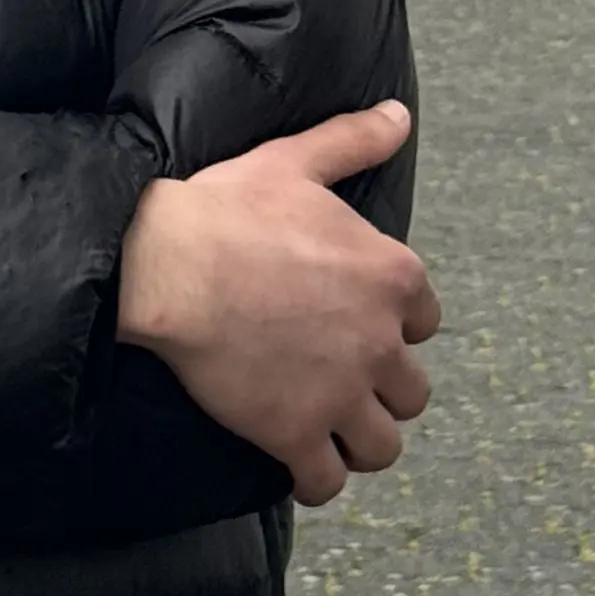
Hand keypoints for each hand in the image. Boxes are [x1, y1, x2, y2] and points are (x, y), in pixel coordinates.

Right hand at [116, 101, 437, 506]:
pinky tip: (296, 465)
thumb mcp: (295, 161)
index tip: (360, 320)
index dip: (394, 322)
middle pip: (412, 390)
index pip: (425, 318)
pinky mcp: (296, 433)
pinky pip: (328, 480)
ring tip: (329, 427)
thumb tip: (396, 115)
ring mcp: (340, 393)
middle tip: (342, 378)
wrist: (168, 265)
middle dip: (381, 387)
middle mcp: (379, 341)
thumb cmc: (228, 209)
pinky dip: (316, 479)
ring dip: (359, 439)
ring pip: (383, 445)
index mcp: (389, 276)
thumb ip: (352, 141)